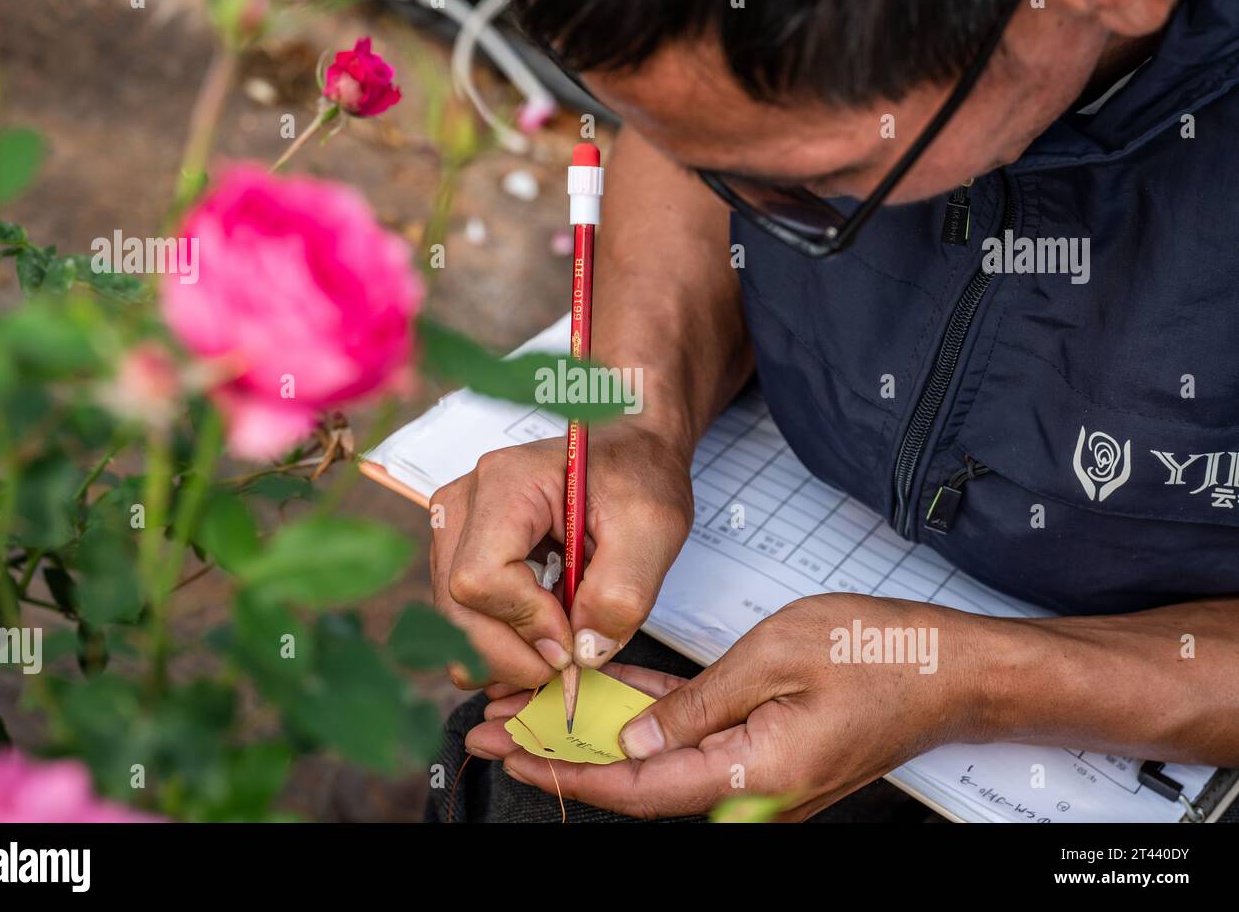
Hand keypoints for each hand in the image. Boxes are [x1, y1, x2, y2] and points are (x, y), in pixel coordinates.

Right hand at [428, 425, 693, 689]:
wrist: (631, 450)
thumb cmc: (639, 476)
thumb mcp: (653, 528)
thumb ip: (622, 593)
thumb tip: (582, 652)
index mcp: (507, 483)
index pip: (481, 578)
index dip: (527, 622)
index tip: (576, 637)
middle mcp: (465, 502)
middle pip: (456, 607)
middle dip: (513, 653)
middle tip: (570, 661)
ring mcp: (456, 528)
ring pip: (453, 621)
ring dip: (506, 652)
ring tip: (560, 644)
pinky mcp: (460, 551)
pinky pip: (461, 617)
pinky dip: (499, 643)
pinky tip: (540, 637)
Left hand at [464, 593, 1004, 818]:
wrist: (954, 672)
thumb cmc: (880, 658)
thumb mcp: (778, 658)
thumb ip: (699, 705)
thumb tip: (631, 741)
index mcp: (750, 775)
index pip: (636, 788)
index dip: (566, 772)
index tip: (510, 751)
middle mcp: (748, 791)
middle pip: (634, 782)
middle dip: (562, 755)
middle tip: (495, 728)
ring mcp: (757, 774)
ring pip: (656, 762)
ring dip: (595, 738)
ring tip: (532, 711)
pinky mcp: (764, 751)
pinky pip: (692, 740)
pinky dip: (645, 722)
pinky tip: (607, 700)